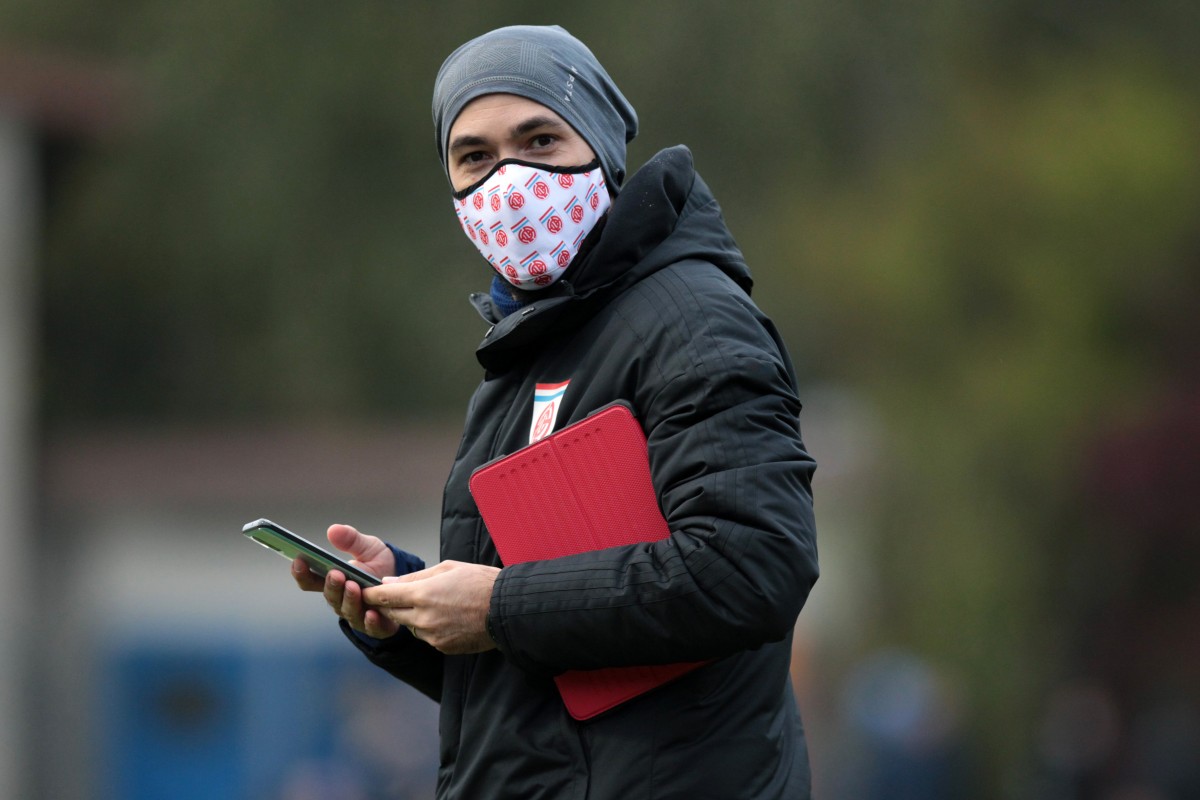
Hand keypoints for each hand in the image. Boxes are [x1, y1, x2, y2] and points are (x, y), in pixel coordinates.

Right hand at [292, 524, 398, 637]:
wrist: (404, 583)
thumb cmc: (379, 564)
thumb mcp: (368, 547)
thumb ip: (351, 540)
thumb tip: (333, 530)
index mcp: (333, 581)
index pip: (309, 580)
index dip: (302, 573)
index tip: (299, 560)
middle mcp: (340, 600)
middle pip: (329, 596)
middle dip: (331, 585)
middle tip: (335, 573)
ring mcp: (356, 614)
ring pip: (347, 610)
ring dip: (349, 599)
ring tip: (353, 586)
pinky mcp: (375, 626)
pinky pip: (370, 627)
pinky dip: (370, 621)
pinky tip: (372, 612)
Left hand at [363, 561, 500, 654]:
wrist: (507, 609)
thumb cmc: (480, 582)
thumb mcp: (448, 569)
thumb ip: (415, 577)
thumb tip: (390, 582)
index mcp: (423, 594)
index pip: (384, 596)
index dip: (371, 593)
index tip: (363, 590)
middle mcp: (423, 617)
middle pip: (392, 614)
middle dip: (390, 605)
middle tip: (395, 596)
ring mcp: (432, 636)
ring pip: (410, 626)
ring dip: (412, 616)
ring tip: (434, 604)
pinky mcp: (442, 647)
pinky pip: (427, 637)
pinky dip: (430, 627)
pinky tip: (448, 617)